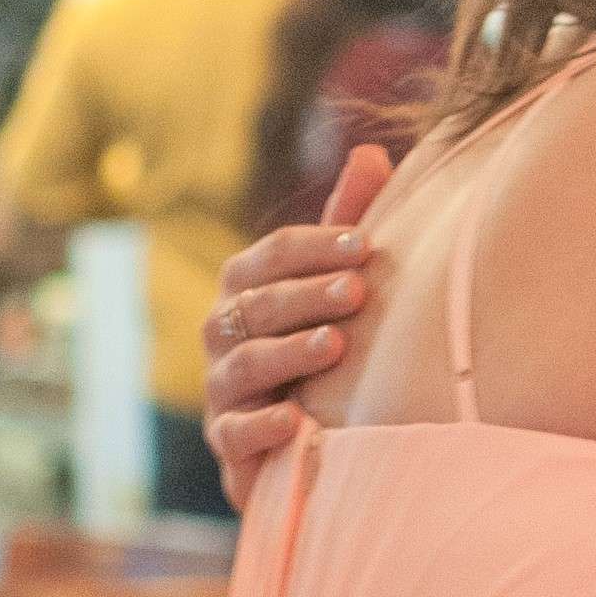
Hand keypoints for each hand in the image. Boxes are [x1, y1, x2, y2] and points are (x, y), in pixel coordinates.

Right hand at [204, 146, 391, 504]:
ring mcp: (223, 389)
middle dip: (304, 295)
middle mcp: (225, 333)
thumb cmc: (334, 346)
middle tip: (357, 291)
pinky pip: (235, 433)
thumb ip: (350, 224)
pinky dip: (262, 426)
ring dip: (288, 353)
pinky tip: (296, 421)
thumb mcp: (343, 282)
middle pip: (254, 306)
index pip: (270, 256)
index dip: (315, 247)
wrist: (320, 439)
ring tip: (335, 346)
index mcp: (249, 288)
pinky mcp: (230, 444)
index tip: (367, 245)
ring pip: (244, 364)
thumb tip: (372, 152)